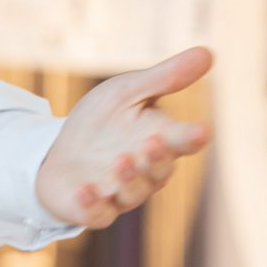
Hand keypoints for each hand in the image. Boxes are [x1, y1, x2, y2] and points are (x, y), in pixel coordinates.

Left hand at [36, 47, 213, 229]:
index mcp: (160, 140)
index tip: (200, 130)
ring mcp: (119, 192)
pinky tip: (85, 190)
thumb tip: (208, 52)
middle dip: (157, 159)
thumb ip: (165, 78)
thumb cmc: (102, 121)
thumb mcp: (128, 91)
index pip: (183, 140)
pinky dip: (93, 204)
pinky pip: (98, 213)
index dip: (192, 136)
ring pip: (133, 193)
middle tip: (152, 143)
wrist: (58, 151)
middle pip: (160, 170)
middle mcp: (145, 171)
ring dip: (129, 179)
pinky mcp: (92, 209)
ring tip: (122, 160)